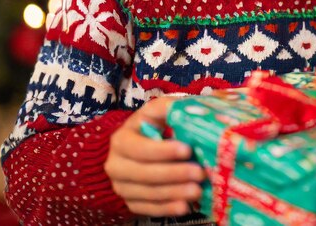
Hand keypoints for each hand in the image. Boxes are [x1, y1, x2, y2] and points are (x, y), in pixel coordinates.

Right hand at [104, 96, 205, 216]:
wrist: (140, 144)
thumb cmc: (156, 124)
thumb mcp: (159, 111)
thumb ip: (172, 109)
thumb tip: (195, 107)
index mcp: (122, 138)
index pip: (140, 148)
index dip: (163, 150)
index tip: (188, 150)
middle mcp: (116, 163)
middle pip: (144, 173)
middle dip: (174, 174)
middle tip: (200, 173)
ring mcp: (121, 184)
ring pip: (148, 192)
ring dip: (175, 192)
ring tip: (197, 190)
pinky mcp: (129, 201)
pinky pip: (147, 208)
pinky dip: (166, 208)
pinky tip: (184, 206)